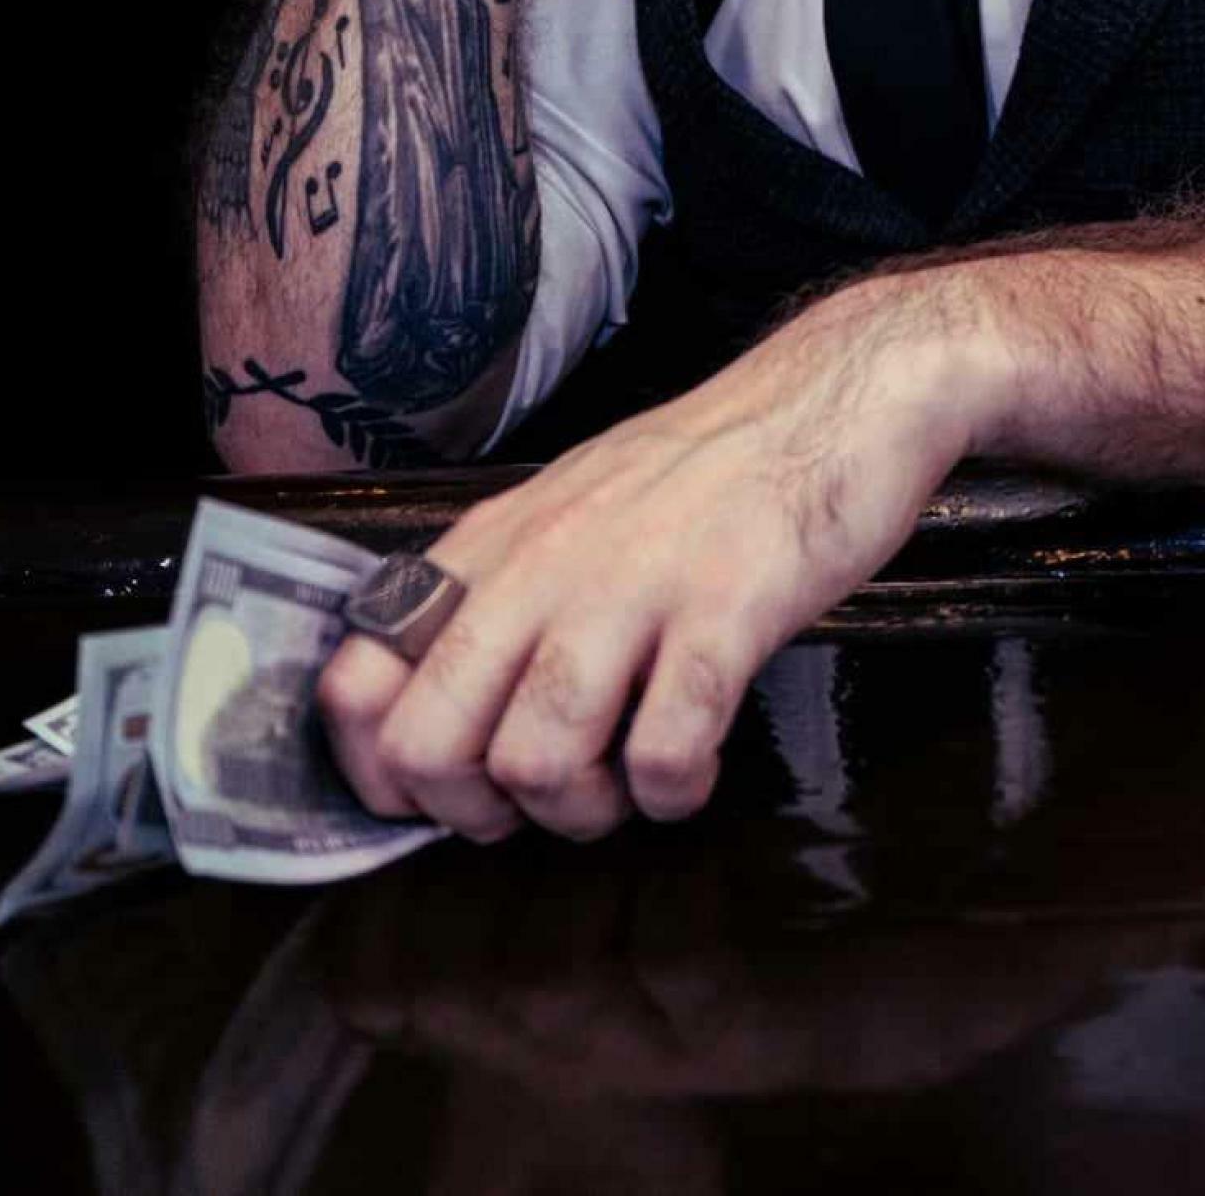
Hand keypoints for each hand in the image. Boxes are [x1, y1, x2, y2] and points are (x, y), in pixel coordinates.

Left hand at [316, 275, 970, 840]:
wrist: (845, 392)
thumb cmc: (719, 463)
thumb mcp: (579, 501)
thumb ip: (509, 587)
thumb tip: (447, 704)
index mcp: (499, 540)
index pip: (359, 677)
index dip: (379, 769)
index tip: (436, 794)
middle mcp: (546, 562)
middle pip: (430, 744)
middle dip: (475, 812)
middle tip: (541, 800)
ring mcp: (635, 585)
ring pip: (536, 762)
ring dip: (580, 812)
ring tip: (628, 786)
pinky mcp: (727, 608)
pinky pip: (663, 752)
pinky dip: (674, 792)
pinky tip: (697, 768)